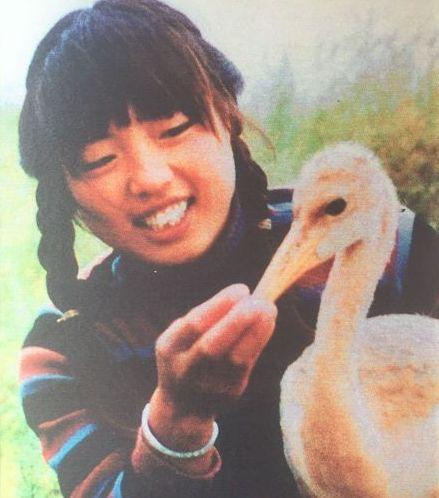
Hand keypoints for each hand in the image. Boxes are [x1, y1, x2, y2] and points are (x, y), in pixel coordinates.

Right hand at [148, 284, 276, 449]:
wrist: (183, 405)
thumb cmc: (186, 355)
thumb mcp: (181, 336)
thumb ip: (204, 317)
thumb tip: (242, 295)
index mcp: (170, 348)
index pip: (194, 325)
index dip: (220, 305)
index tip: (242, 289)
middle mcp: (186, 370)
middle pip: (212, 347)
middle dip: (238, 321)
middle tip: (260, 300)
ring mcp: (209, 385)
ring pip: (236, 359)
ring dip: (257, 331)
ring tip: (269, 309)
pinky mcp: (231, 393)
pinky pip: (247, 365)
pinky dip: (259, 340)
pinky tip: (267, 324)